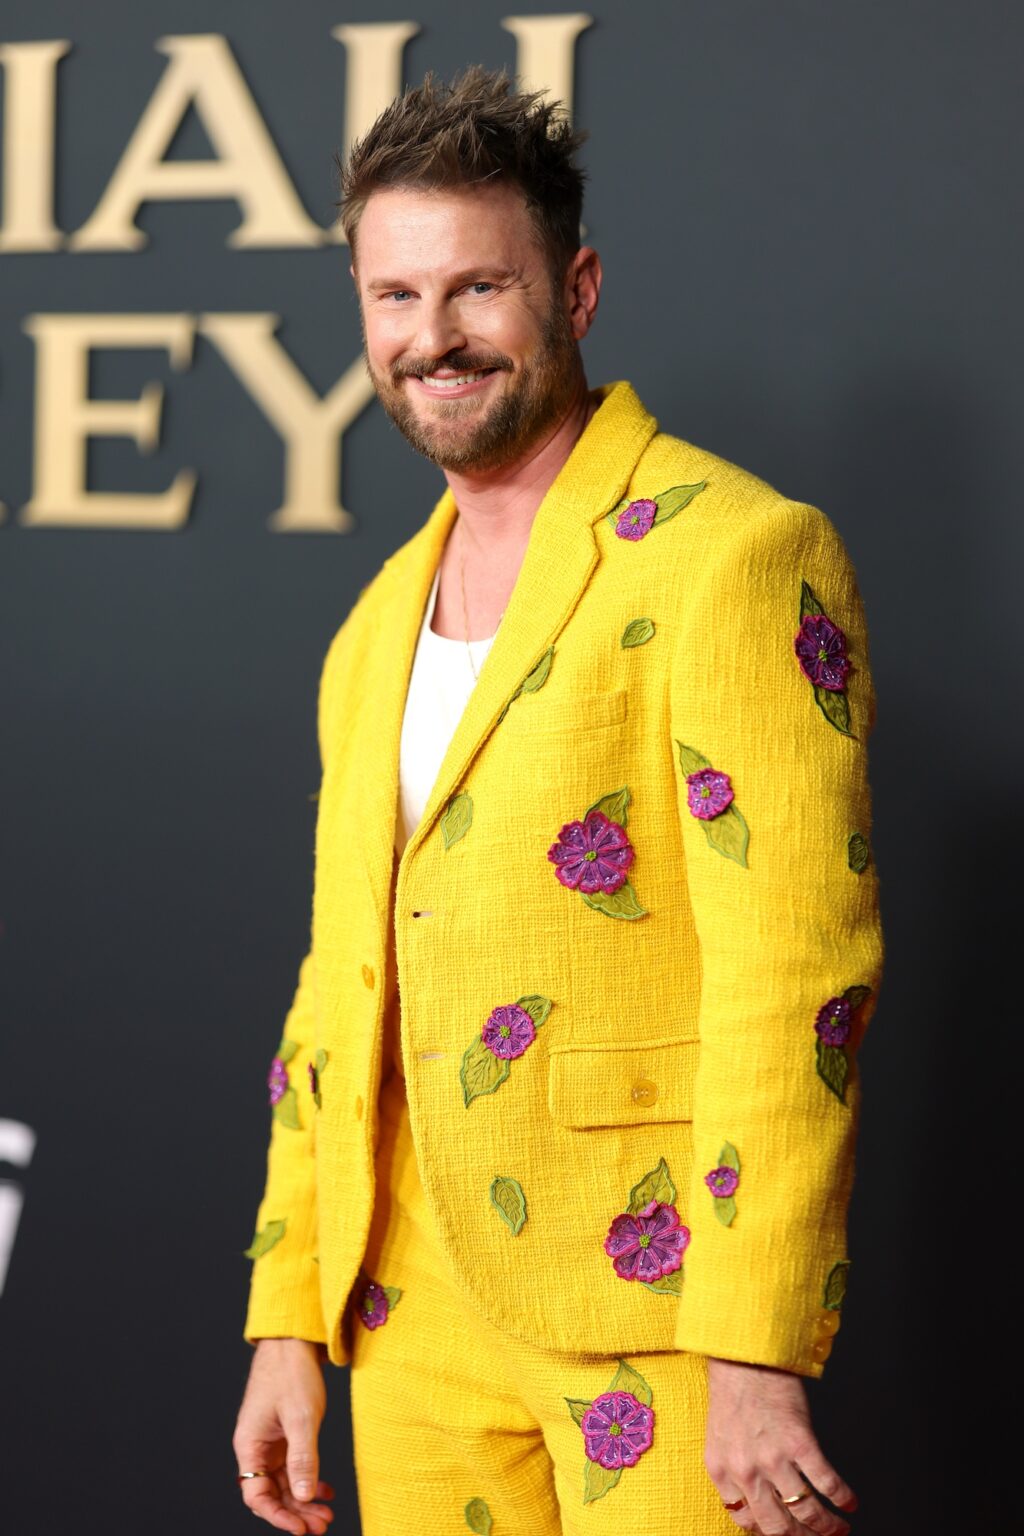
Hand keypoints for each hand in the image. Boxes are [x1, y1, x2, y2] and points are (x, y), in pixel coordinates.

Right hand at [233, 1337, 334, 1533]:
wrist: (293, 1339)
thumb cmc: (291, 1372)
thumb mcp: (301, 1417)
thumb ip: (302, 1457)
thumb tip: (302, 1496)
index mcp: (250, 1445)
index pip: (256, 1495)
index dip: (277, 1516)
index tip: (300, 1529)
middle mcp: (256, 1447)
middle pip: (271, 1493)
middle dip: (295, 1512)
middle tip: (322, 1525)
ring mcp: (270, 1441)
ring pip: (284, 1482)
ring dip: (303, 1499)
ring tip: (326, 1513)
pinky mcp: (284, 1433)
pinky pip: (293, 1466)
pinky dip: (308, 1479)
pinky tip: (325, 1489)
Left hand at [704, 1357, 856, 1535]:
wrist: (744, 1351)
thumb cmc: (734, 1389)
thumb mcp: (721, 1436)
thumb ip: (734, 1470)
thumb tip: (758, 1500)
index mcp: (721, 1470)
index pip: (746, 1521)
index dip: (770, 1533)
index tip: (787, 1534)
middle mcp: (745, 1470)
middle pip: (778, 1527)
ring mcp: (772, 1458)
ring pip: (806, 1511)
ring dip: (827, 1526)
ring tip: (840, 1528)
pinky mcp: (799, 1441)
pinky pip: (825, 1483)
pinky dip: (841, 1498)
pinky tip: (849, 1502)